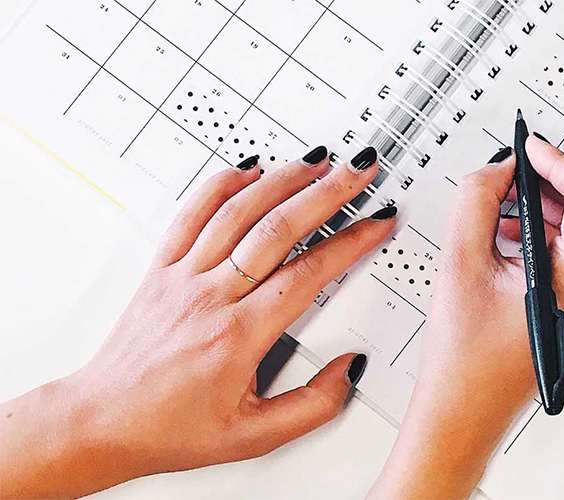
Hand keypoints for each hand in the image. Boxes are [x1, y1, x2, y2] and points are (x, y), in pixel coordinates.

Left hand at [0, 146, 395, 498]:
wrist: (103, 422)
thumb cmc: (170, 428)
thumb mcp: (254, 437)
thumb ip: (313, 406)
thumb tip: (349, 369)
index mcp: (238, 336)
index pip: (308, 274)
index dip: (350, 242)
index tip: (376, 222)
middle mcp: (210, 298)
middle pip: (277, 229)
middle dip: (327, 192)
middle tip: (358, 171)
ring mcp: (182, 277)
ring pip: (237, 212)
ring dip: (282, 180)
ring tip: (317, 160)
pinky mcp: (160, 269)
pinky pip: (190, 214)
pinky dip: (221, 184)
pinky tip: (248, 169)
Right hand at [372, 137, 563, 497]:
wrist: (465, 410)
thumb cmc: (464, 359)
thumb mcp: (459, 263)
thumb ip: (477, 200)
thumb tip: (500, 168)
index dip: (560, 161)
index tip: (529, 151)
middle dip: (550, 183)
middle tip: (510, 176)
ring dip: (545, 207)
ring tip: (502, 212)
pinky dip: (546, 233)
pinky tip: (510, 238)